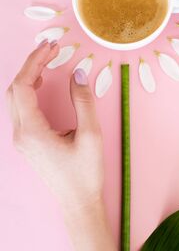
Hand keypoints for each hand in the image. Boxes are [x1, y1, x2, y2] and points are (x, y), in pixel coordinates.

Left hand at [6, 40, 102, 215]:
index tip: (51, 46)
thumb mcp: (90, 135)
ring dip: (29, 77)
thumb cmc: (85, 174)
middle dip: (31, 65)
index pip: (24, 86)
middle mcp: (21, 134)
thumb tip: (78, 73)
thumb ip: (84, 102)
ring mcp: (22, 139)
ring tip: (48, 61)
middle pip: (15, 89)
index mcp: (32, 131)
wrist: (78, 203)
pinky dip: (30, 91)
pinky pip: (21, 109)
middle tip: (51, 49)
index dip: (35, 62)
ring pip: (15, 98)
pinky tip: (43, 84)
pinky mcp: (27, 142)